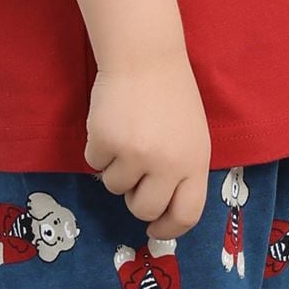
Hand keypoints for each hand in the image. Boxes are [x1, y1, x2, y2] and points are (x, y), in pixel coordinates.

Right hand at [85, 47, 211, 239]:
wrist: (144, 57)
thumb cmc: (171, 97)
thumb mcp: (192, 137)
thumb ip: (182, 171)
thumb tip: (162, 210)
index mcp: (194, 162)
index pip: (187, 214)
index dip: (169, 229)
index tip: (155, 230)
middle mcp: (167, 164)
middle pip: (144, 209)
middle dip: (134, 199)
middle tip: (134, 177)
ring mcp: (134, 154)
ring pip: (114, 186)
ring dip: (115, 168)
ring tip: (125, 136)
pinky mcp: (105, 142)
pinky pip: (94, 163)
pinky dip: (98, 149)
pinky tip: (111, 124)